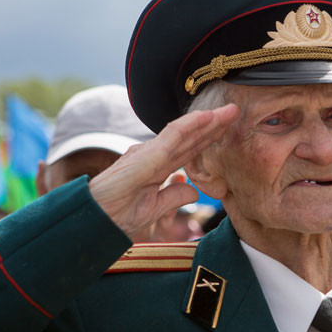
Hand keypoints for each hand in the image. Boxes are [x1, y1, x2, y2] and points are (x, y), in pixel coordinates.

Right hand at [89, 104, 238, 238]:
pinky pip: (171, 136)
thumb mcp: (154, 208)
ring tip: (230, 110)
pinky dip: (190, 125)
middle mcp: (152, 155)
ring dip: (208, 121)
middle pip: (190, 138)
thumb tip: (193, 191)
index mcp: (156, 168)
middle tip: (235, 111)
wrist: (95, 221)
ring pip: (184, 132)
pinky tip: (207, 118)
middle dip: (214, 125)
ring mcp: (148, 153)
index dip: (209, 139)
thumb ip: (174, 197)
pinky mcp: (145, 155)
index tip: (229, 131)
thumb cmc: (117, 216)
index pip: (188, 150)